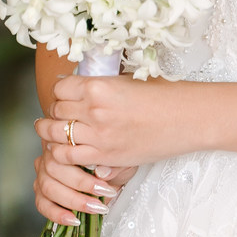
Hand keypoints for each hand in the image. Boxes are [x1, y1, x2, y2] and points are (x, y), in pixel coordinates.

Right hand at [32, 141, 137, 226]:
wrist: (111, 166)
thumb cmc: (112, 159)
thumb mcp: (119, 159)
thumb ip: (112, 164)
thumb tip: (101, 173)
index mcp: (66, 139)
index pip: (65, 152)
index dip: (84, 172)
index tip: (105, 186)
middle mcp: (50, 152)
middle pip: (53, 168)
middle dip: (80, 186)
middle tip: (102, 198)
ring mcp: (43, 171)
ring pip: (48, 187)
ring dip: (72, 201)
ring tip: (94, 208)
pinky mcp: (41, 190)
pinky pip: (42, 204)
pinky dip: (57, 214)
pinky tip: (73, 220)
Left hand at [35, 73, 203, 185]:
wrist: (185, 118)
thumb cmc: (160, 94)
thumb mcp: (126, 80)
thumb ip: (99, 85)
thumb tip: (73, 86)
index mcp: (98, 85)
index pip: (59, 87)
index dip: (59, 92)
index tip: (62, 96)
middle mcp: (94, 109)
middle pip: (56, 110)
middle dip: (54, 112)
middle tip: (57, 115)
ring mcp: (98, 135)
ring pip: (55, 135)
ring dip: (50, 133)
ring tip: (50, 131)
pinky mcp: (105, 156)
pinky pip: (68, 156)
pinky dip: (61, 153)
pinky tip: (64, 149)